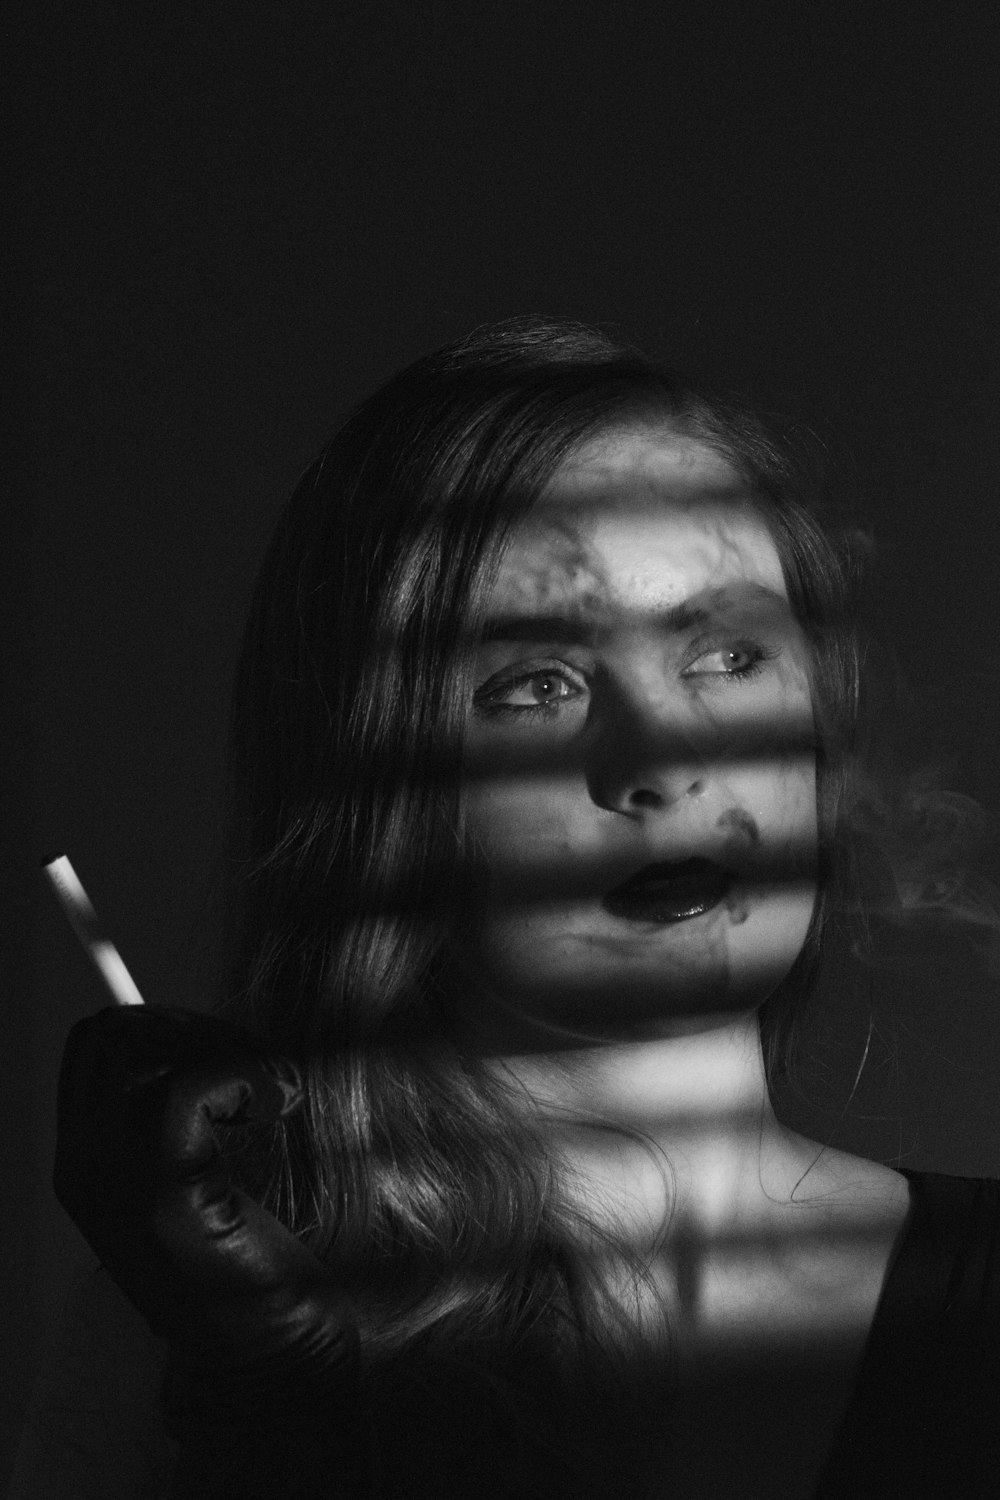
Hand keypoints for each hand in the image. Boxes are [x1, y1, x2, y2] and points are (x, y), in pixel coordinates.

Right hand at [54, 1006, 360, 1492]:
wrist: (271, 1358)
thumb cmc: (251, 1263)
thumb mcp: (200, 1174)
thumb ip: (184, 1113)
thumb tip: (209, 1031)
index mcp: (88, 1162)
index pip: (97, 1046)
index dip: (166, 1024)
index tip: (229, 1048)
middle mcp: (85, 1168)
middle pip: (113, 1036)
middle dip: (192, 1026)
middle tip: (255, 1069)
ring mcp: (116, 1183)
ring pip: (142, 1049)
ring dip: (223, 1046)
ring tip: (274, 1092)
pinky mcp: (166, 1196)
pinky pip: (188, 1087)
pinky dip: (247, 1074)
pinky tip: (281, 1102)